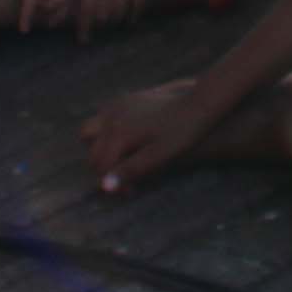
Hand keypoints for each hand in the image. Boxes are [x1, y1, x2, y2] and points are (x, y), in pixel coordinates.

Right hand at [82, 77, 218, 194]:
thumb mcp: (158, 156)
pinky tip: (126, 141)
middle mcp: (112, 116)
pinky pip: (104, 117)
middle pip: (93, 151)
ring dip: (99, 147)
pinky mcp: (125, 98)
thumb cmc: (182, 132)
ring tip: (120, 160)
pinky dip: (106, 132)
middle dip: (104, 168)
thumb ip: (130, 170)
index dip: (113, 184)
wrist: (199, 103)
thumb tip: (104, 187)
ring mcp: (117, 104)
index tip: (129, 194)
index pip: (102, 165)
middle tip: (125, 182)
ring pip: (92, 131)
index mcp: (119, 132)